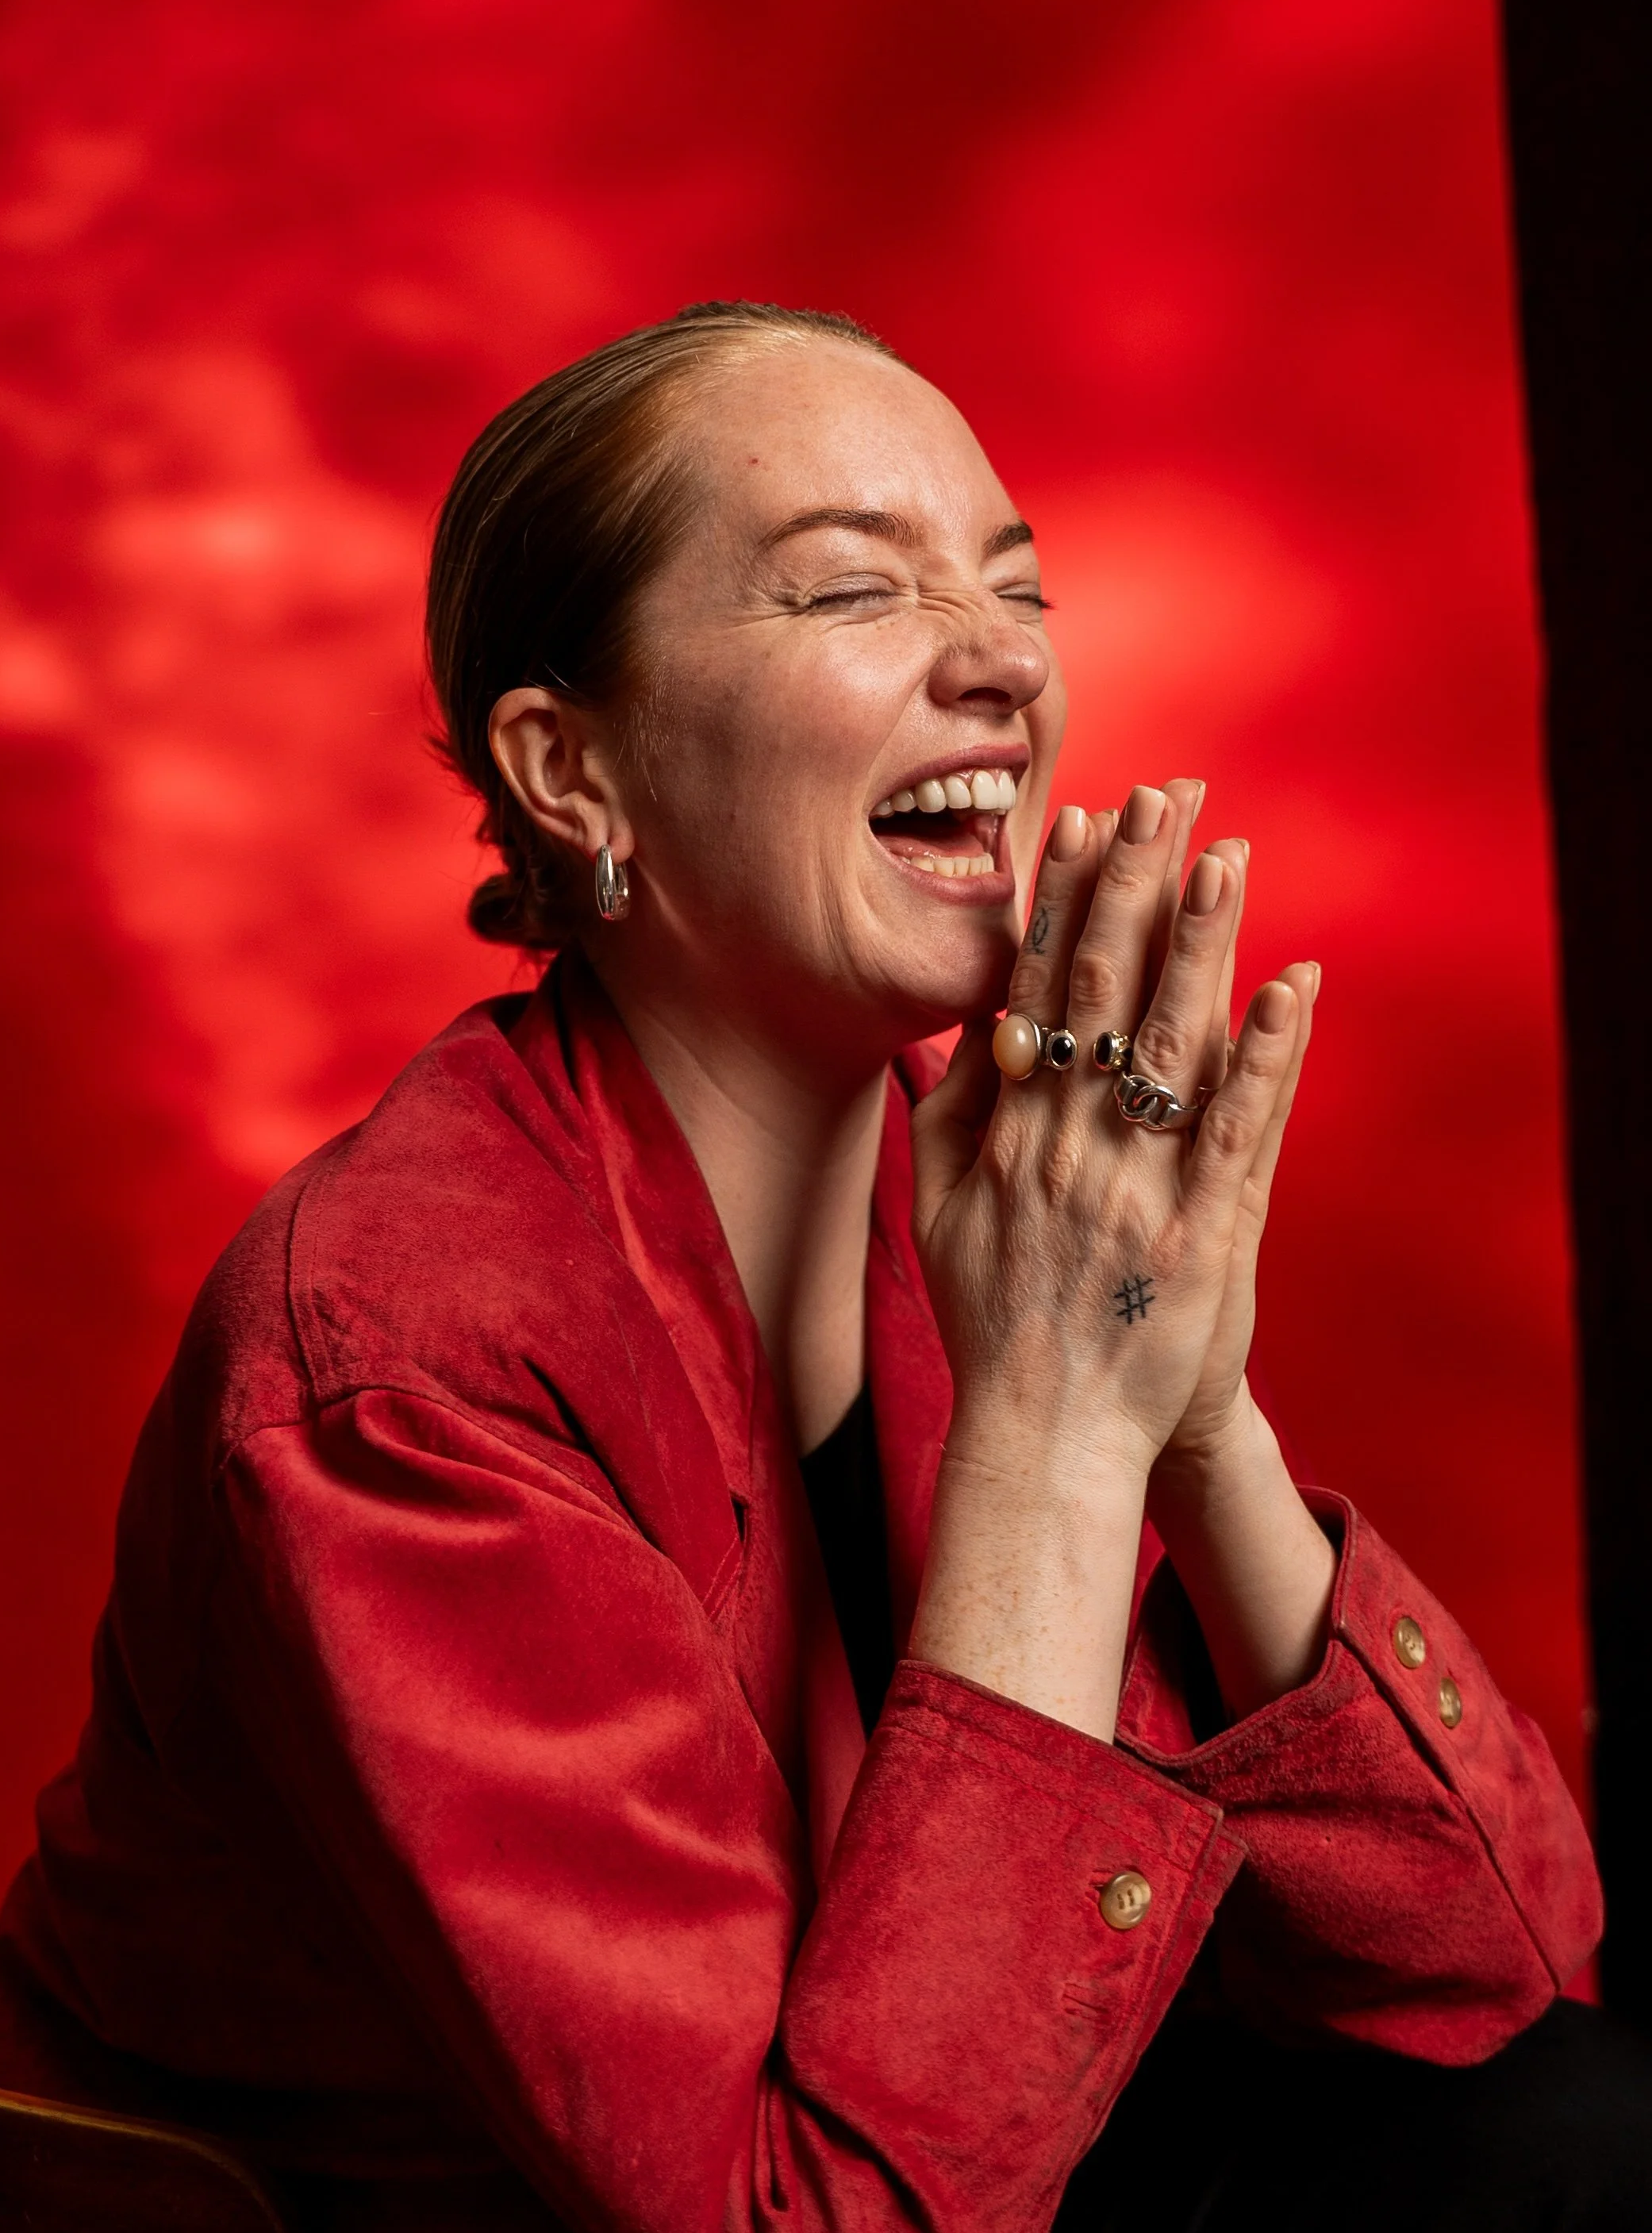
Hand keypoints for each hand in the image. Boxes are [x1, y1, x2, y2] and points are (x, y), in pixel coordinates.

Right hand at [912, 781, 1309, 1497]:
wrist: (1046, 1436)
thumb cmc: (993, 1318)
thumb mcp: (940, 1209)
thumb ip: (952, 1111)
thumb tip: (972, 1017)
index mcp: (1006, 1135)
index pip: (1035, 992)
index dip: (1062, 902)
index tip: (1083, 821)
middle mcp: (1065, 1149)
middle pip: (1102, 993)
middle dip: (1135, 887)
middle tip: (1167, 796)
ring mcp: (1135, 1191)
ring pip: (1170, 1044)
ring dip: (1202, 944)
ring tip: (1228, 856)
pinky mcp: (1202, 1238)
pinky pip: (1238, 1131)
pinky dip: (1267, 1057)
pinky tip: (1291, 986)